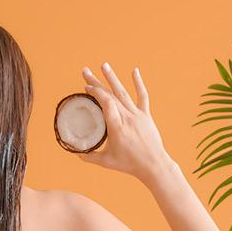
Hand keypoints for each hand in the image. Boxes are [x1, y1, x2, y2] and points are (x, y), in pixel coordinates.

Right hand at [79, 63, 173, 182]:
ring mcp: (137, 115)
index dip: (95, 93)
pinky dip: (138, 83)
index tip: (86, 88)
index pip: (106, 103)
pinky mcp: (145, 116)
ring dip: (113, 78)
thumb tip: (77, 153)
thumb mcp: (106, 162)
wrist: (154, 165)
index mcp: (117, 127)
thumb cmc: (129, 164)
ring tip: (104, 65)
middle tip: (85, 71)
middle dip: (97, 82)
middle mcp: (127, 117)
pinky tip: (135, 71)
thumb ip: (90, 156)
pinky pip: (142, 96)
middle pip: (110, 95)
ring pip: (123, 93)